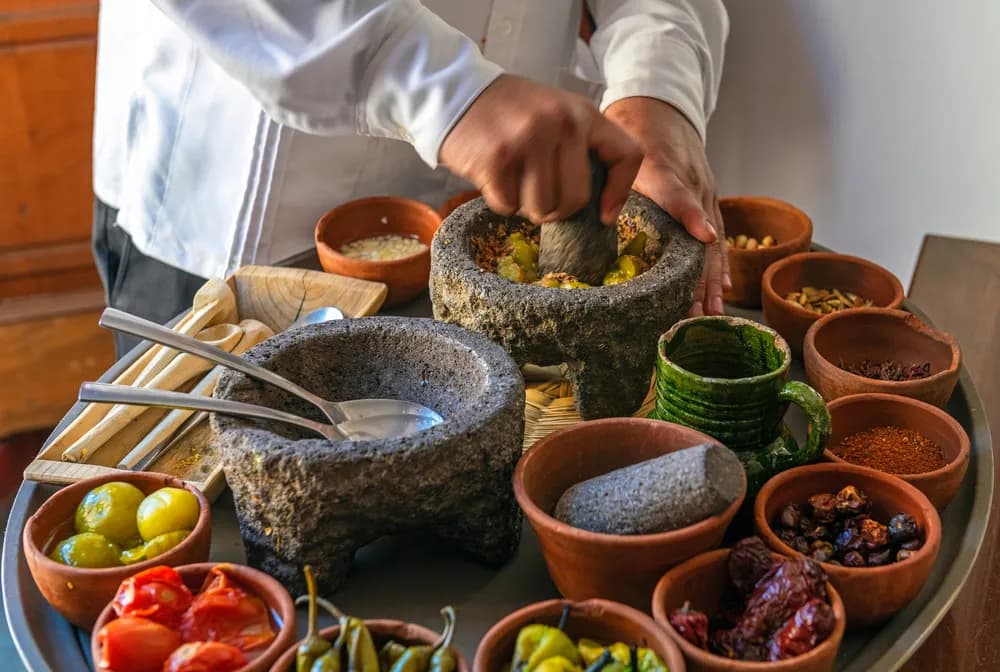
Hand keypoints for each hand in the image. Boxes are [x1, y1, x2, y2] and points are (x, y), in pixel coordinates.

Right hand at [440, 75, 642, 224]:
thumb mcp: (555, 112)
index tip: (603, 216)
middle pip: (577, 199)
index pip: (627, 155)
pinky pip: (509, 206)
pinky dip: (500, 201)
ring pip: (542, 208)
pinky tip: (493, 177)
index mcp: (583, 112)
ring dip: (526, 206)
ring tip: (514, 181)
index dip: (618, 193)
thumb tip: (597, 203)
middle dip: (556, 209)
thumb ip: (578, 145)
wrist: (454, 91)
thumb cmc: (507, 110)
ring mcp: (530, 141)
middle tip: (538, 195)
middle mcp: (562, 124)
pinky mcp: (498, 160)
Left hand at [604, 97, 729, 315]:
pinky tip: (719, 289)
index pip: (678, 193)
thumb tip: (586, 209)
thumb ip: (604, 173)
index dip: (689, 215)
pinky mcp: (706, 197)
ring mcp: (703, 190)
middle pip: (700, 232)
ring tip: (710, 311)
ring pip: (712, 239)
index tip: (704, 239)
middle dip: (699, 273)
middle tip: (697, 309)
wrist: (660, 102)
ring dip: (710, 277)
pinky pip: (715, 234)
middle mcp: (691, 181)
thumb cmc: (631, 125)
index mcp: (664, 166)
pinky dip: (717, 262)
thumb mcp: (614, 141)